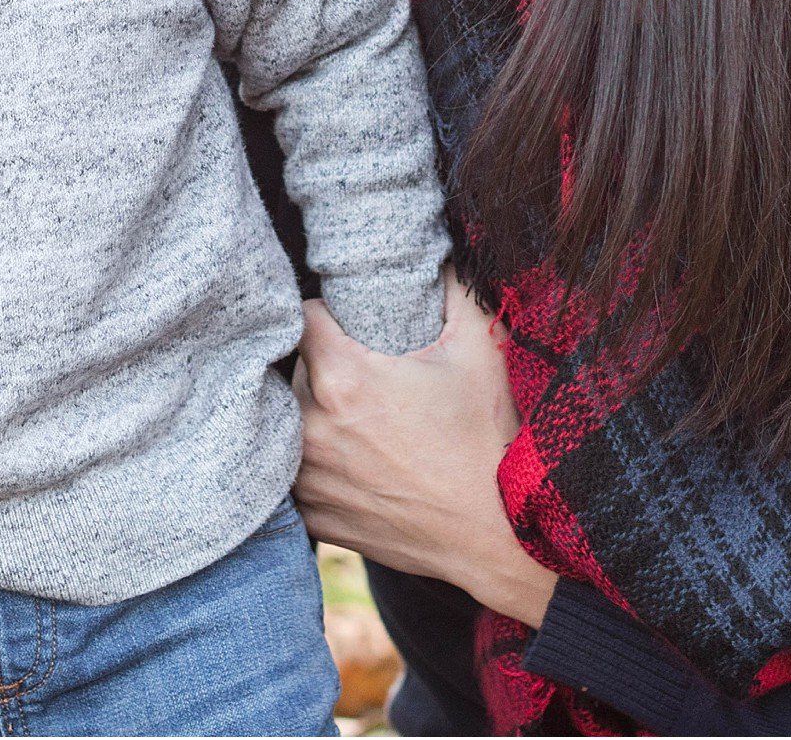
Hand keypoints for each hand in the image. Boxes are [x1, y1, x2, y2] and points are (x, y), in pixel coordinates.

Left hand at [295, 270, 558, 627]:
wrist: (501, 536)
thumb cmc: (492, 441)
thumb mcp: (480, 350)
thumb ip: (453, 288)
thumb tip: (436, 253)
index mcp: (343, 379)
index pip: (302, 316)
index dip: (325, 310)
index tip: (347, 318)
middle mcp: (311, 427)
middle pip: (292, 368)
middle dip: (322, 361)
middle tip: (365, 368)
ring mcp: (307, 477)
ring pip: (289, 419)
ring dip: (315, 411)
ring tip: (362, 415)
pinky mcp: (313, 515)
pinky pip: (296, 471)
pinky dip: (318, 459)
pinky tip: (358, 457)